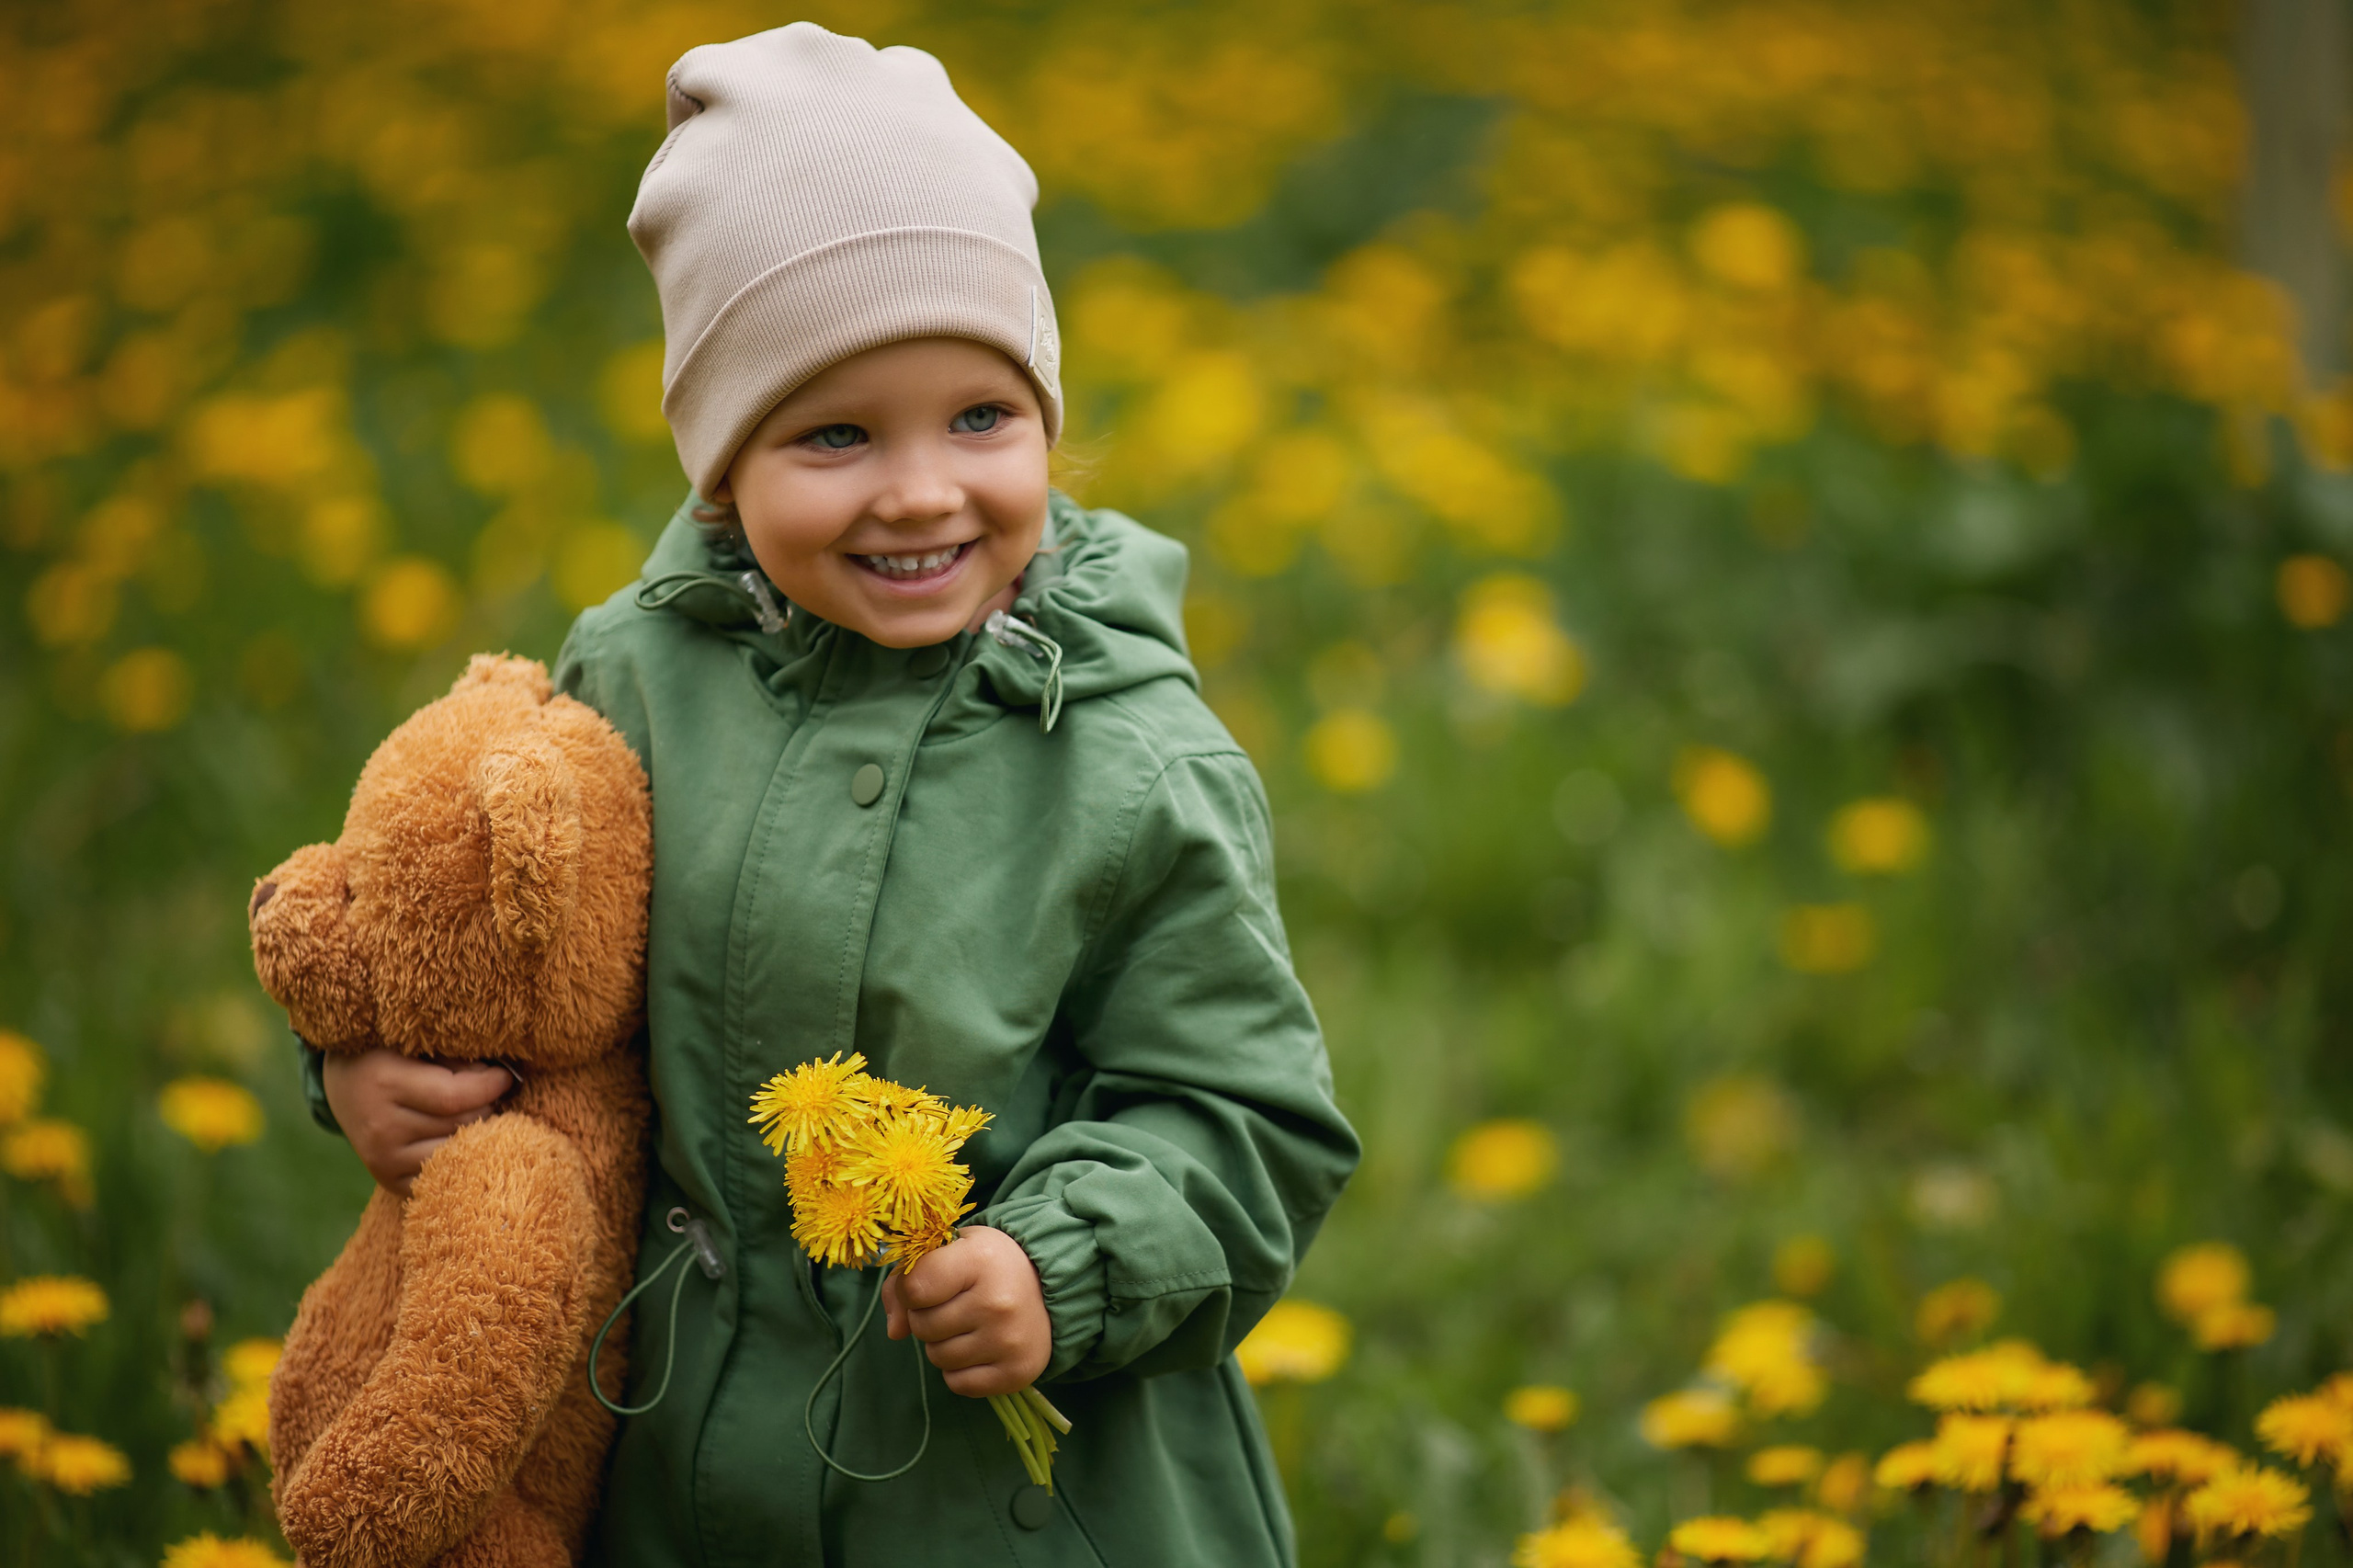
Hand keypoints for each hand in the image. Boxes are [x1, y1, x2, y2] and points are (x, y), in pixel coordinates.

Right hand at [321, 1049, 511, 1197]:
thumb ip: (457, 1060)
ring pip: (457, 1154)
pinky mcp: (388, 1181)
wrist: (344, 1083)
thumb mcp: (417, 1044)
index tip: (506, 1076)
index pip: (455, 1097)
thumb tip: (503, 1080)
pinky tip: (462, 1141)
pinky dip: (459, 1160)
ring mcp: (382, 1160)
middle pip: (460, 1126)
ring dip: (476, 1135)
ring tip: (476, 1113)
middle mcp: (381, 1128)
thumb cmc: (390, 1054)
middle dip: (486, 1107)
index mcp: (385, 1084)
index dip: (491, 1085)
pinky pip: (441, 1178)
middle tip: (489, 1093)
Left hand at [881, 1226, 1051, 1396]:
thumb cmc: (989, 1266)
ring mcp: (1008, 1341)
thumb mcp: (951, 1252)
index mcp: (979, 1260)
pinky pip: (958, 1384)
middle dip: (927, 1317)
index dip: (909, 1290)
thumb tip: (895, 1332)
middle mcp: (997, 1302)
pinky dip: (960, 1370)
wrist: (1049, 1288)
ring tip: (968, 1325)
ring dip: (943, 1344)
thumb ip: (907, 1281)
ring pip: (938, 1357)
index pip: (914, 1288)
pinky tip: (979, 1347)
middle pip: (922, 1326)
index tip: (928, 1284)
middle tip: (955, 1304)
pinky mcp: (1016, 1373)